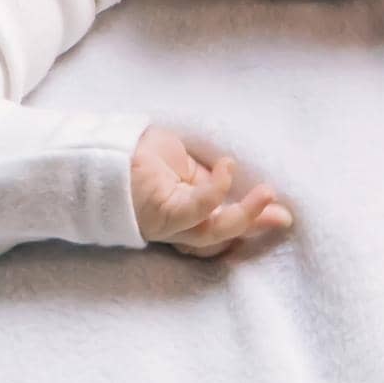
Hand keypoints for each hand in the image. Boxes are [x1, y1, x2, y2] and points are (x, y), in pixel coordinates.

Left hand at [130, 125, 293, 257]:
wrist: (100, 144)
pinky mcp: (161, 212)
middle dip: (253, 226)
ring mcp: (168, 222)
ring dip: (246, 215)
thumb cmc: (137, 149)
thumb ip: (203, 179)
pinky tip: (228, 168)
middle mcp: (175, 226)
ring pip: (213, 232)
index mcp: (180, 215)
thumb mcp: (180, 162)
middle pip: (219, 238)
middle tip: (283, 215)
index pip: (217, 229)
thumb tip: (236, 179)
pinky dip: (217, 191)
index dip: (248, 224)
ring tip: (269, 194)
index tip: (279, 214)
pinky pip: (197, 210)